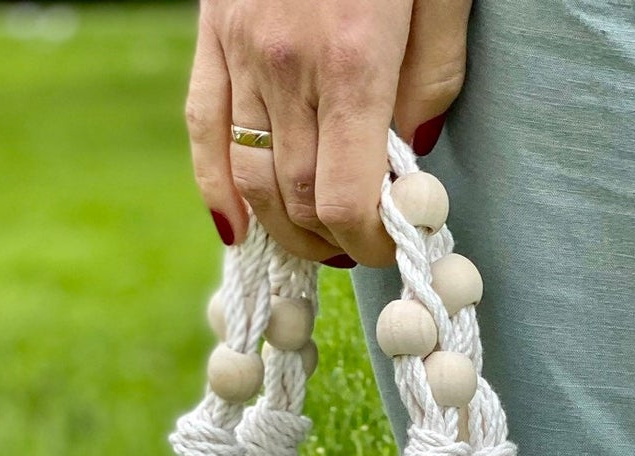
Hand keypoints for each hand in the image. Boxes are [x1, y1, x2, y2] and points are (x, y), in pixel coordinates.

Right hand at [187, 0, 471, 268]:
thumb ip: (431, 79)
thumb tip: (411, 157)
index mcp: (352, 58)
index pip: (344, 196)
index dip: (365, 242)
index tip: (387, 249)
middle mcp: (287, 61)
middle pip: (296, 194)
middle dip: (328, 238)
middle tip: (356, 248)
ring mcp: (239, 45)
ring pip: (249, 172)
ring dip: (281, 224)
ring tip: (313, 239)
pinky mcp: (213, 27)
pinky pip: (203, 124)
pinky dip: (216, 183)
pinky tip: (236, 226)